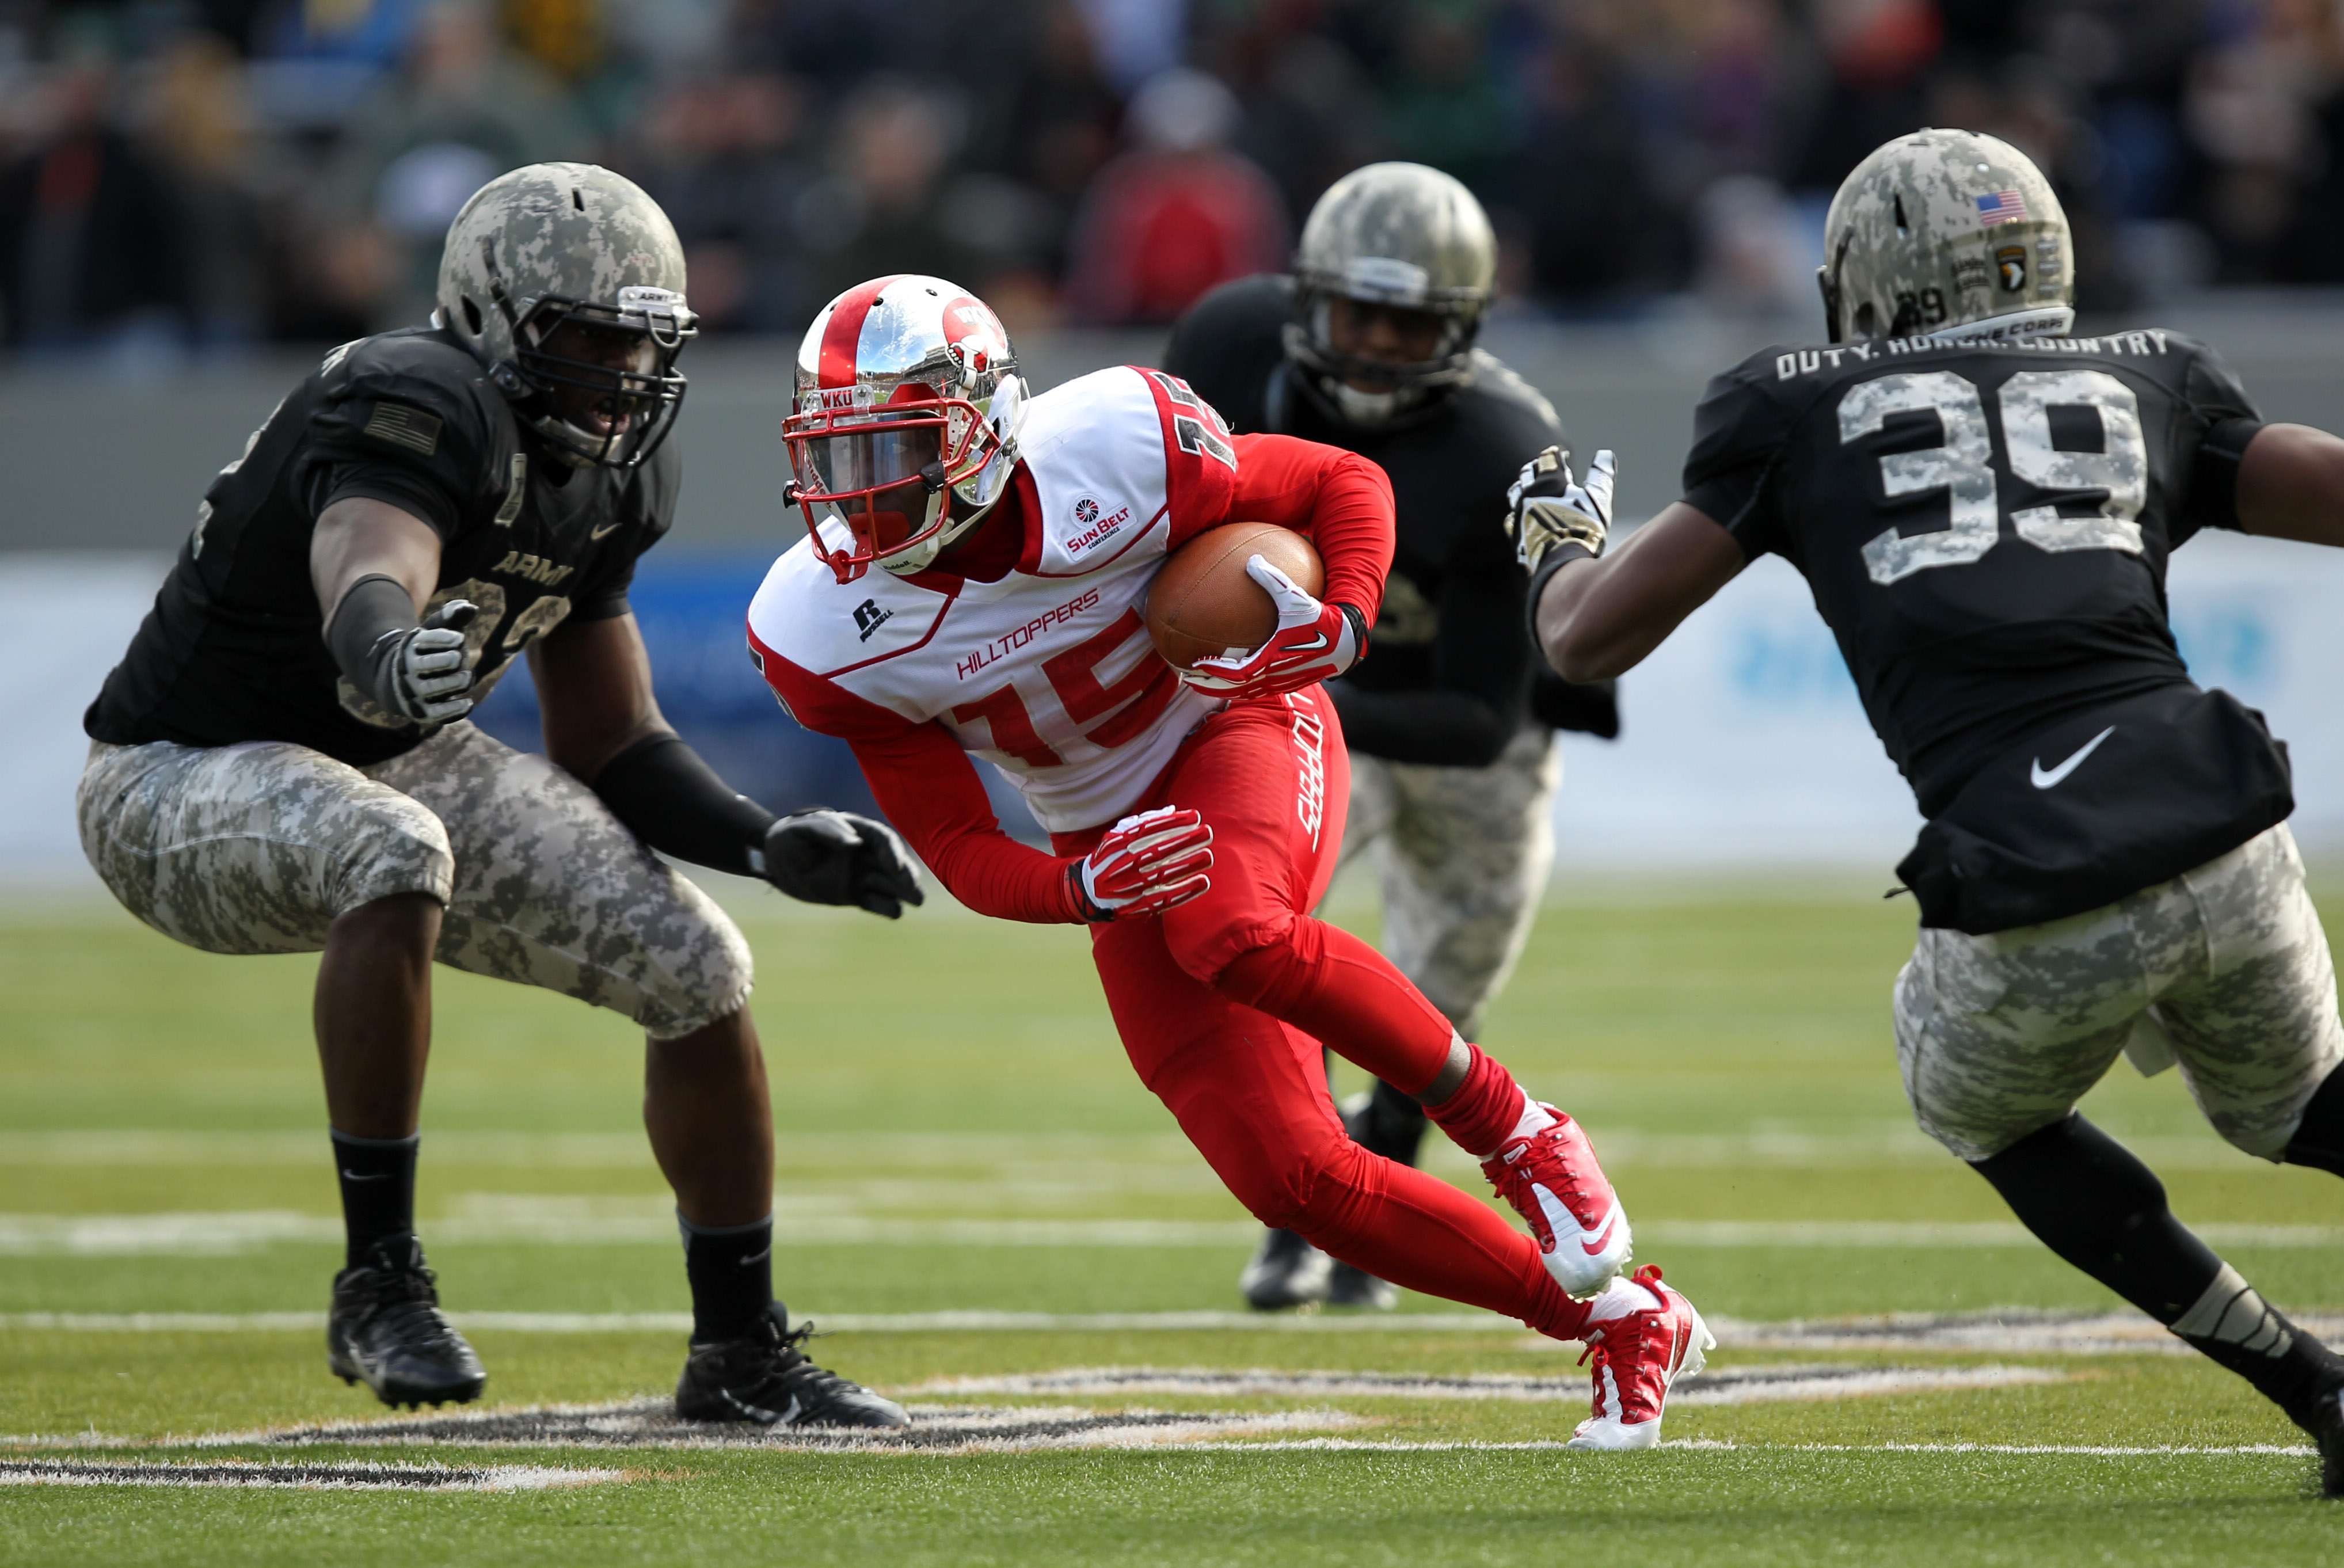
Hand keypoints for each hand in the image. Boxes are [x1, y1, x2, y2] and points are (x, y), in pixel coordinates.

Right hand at [370, 599, 476, 723]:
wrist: (399, 682)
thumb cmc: (425, 651)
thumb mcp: (434, 631)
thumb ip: (451, 617)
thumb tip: (469, 606)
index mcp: (411, 647)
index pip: (426, 641)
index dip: (443, 639)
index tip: (459, 638)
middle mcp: (409, 670)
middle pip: (426, 665)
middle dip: (445, 660)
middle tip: (457, 658)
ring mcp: (414, 692)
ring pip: (433, 689)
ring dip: (452, 683)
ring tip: (466, 677)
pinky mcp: (421, 712)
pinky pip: (437, 713)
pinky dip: (453, 709)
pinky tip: (468, 703)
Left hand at [754, 809, 926, 917]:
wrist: (773, 860)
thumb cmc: (789, 837)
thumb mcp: (803, 829)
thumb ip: (829, 830)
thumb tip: (854, 844)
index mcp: (856, 831)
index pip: (882, 839)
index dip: (892, 852)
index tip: (895, 866)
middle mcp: (863, 853)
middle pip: (892, 863)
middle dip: (905, 874)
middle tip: (915, 888)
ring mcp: (859, 874)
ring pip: (888, 883)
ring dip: (904, 892)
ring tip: (917, 901)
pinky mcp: (852, 894)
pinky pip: (873, 902)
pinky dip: (885, 908)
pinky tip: (896, 913)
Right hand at [1066, 806, 1212, 921]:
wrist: (1088, 891)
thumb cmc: (1109, 858)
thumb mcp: (1118, 836)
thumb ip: (1144, 822)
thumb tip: (1172, 810)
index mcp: (1122, 844)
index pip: (1150, 830)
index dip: (1174, 822)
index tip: (1195, 816)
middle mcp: (1127, 863)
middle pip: (1160, 850)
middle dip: (1185, 841)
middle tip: (1207, 833)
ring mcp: (1133, 885)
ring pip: (1164, 874)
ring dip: (1188, 865)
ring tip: (1208, 856)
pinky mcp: (1139, 904)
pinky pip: (1165, 898)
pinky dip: (1184, 891)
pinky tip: (1202, 882)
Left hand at [1180, 556, 1364, 698]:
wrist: (1348, 641)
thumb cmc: (1322, 618)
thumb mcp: (1296, 597)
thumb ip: (1273, 579)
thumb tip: (1252, 559)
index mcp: (1272, 659)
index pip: (1235, 673)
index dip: (1214, 671)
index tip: (1195, 664)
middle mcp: (1275, 675)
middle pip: (1234, 690)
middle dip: (1209, 686)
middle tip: (1187, 678)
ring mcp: (1282, 681)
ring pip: (1246, 693)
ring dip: (1223, 690)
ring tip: (1205, 682)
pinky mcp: (1289, 681)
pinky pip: (1259, 689)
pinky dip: (1241, 687)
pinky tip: (1235, 674)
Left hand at [1506, 447, 1614, 573]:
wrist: (1563, 562)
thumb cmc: (1584, 528)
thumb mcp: (1598, 499)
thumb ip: (1601, 475)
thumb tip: (1605, 453)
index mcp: (1550, 481)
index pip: (1548, 457)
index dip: (1555, 454)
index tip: (1562, 455)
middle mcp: (1530, 494)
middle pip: (1527, 472)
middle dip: (1537, 468)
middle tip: (1544, 469)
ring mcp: (1520, 513)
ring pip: (1515, 492)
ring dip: (1524, 487)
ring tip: (1531, 488)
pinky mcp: (1515, 531)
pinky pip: (1511, 518)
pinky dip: (1518, 513)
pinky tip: (1524, 516)